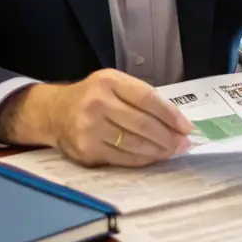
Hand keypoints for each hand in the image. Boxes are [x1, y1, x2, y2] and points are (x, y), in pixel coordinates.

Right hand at [0, 70, 193, 166]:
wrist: (54, 112)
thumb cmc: (92, 97)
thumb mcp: (113, 84)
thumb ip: (140, 97)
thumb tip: (176, 121)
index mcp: (109, 81)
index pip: (147, 98)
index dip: (170, 115)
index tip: (186, 127)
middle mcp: (98, 102)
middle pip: (142, 123)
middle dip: (168, 136)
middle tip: (184, 144)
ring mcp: (90, 127)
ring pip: (134, 143)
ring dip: (158, 151)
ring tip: (173, 152)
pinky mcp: (86, 149)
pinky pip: (122, 157)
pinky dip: (142, 159)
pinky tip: (153, 158)